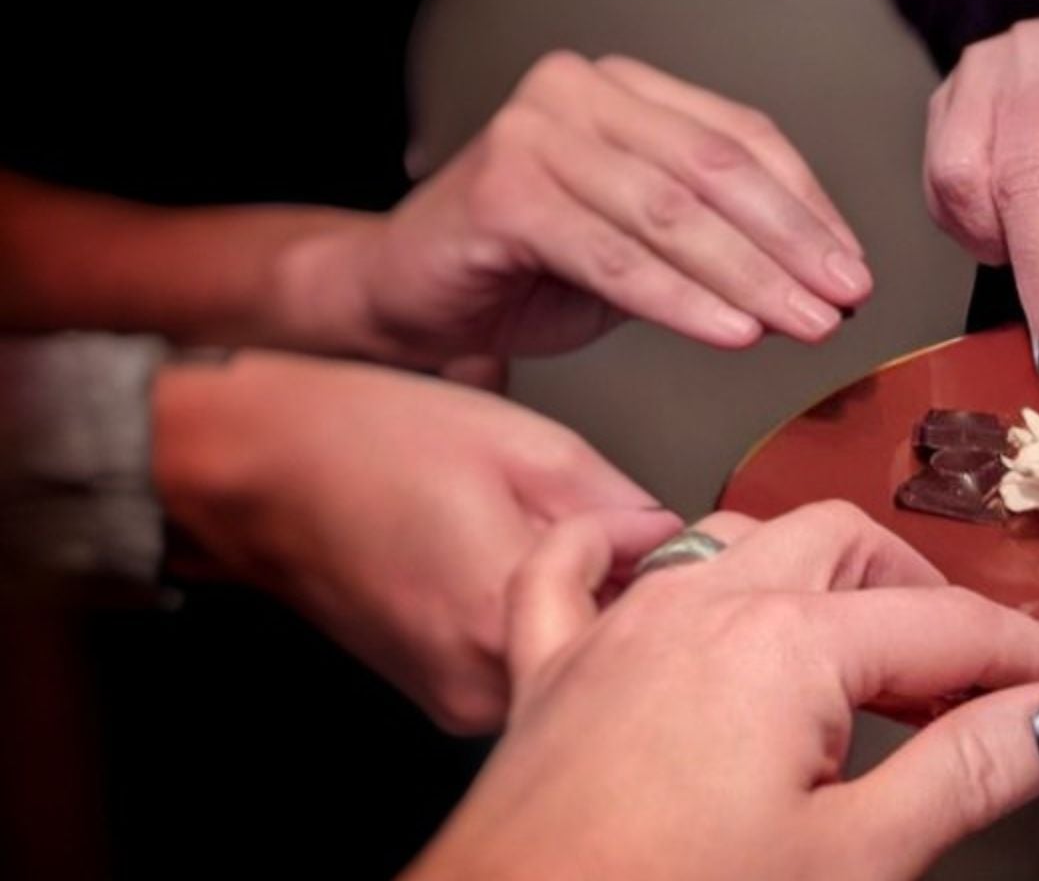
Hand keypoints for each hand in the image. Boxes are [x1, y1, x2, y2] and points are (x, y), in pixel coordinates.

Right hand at [151, 350, 680, 732]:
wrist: (254, 469)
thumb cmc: (370, 444)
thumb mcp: (527, 446)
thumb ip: (618, 505)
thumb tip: (675, 537)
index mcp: (508, 616)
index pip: (650, 621)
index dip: (674, 570)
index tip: (678, 537)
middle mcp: (482, 681)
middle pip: (612, 654)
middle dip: (631, 594)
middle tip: (612, 530)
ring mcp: (457, 701)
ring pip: (570, 664)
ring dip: (583, 612)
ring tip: (542, 539)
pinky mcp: (439, 698)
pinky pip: (523, 667)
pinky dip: (535, 625)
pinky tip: (504, 567)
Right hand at [296, 52, 871, 364]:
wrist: (406, 295)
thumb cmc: (526, 267)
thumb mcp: (642, 243)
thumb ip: (719, 238)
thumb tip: (824, 272)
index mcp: (624, 91)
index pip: (743, 140)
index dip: (809, 206)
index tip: (853, 267)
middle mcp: (580, 94)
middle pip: (717, 171)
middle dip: (793, 243)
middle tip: (845, 299)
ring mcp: (536, 134)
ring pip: (673, 215)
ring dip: (752, 278)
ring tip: (806, 324)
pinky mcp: (503, 192)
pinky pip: (615, 256)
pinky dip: (683, 299)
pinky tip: (734, 333)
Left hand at [407, 502, 1038, 880]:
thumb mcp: (853, 859)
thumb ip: (962, 772)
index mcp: (787, 643)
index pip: (948, 627)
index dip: (1033, 660)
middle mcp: (702, 605)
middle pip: (851, 552)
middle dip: (927, 601)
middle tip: (979, 685)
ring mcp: (618, 627)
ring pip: (736, 537)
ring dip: (812, 573)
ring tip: (863, 645)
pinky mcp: (552, 671)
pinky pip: (576, 568)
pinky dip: (621, 547)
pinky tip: (651, 548)